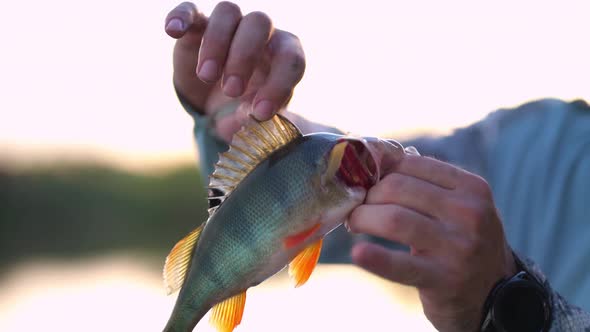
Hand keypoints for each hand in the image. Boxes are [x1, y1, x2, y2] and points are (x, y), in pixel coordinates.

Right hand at [164, 2, 305, 141]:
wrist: (217, 106)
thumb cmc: (243, 109)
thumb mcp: (250, 120)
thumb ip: (251, 118)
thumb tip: (248, 116)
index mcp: (283, 56)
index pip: (291, 58)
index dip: (278, 84)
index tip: (260, 113)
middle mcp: (261, 34)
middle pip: (259, 23)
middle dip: (244, 57)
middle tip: (231, 90)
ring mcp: (230, 26)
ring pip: (228, 12)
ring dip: (216, 43)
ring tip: (206, 76)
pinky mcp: (198, 26)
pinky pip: (191, 10)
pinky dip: (181, 16)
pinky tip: (172, 31)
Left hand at [348, 154, 517, 331]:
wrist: (494, 295)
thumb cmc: (462, 241)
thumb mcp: (458, 206)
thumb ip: (423, 182)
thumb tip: (377, 155)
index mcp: (472, 187)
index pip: (411, 164)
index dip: (379, 171)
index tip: (365, 182)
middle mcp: (469, 213)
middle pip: (397, 188)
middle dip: (368, 195)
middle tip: (357, 207)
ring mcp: (458, 247)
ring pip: (393, 219)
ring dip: (362, 218)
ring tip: (355, 223)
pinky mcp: (443, 279)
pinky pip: (400, 265)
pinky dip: (375, 258)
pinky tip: (358, 253)